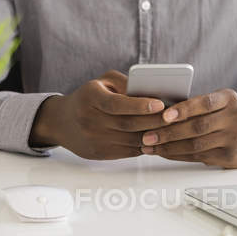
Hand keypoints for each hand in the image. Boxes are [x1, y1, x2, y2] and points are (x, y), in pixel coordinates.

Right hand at [30, 71, 166, 159]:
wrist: (62, 122)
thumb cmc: (88, 98)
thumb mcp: (102, 82)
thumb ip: (126, 82)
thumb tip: (151, 92)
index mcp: (90, 98)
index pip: (117, 104)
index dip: (140, 106)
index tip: (160, 104)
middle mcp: (90, 120)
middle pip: (128, 124)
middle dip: (154, 121)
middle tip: (174, 117)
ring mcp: (94, 139)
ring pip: (131, 140)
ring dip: (154, 135)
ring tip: (171, 128)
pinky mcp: (100, 153)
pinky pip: (129, 151)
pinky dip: (146, 145)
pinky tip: (158, 138)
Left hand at [140, 89, 236, 168]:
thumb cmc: (230, 116)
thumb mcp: (222, 103)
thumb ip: (198, 105)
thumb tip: (159, 109)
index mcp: (229, 98)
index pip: (204, 103)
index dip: (183, 109)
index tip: (163, 115)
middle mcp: (234, 118)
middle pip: (197, 126)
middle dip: (168, 132)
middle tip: (147, 136)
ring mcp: (234, 139)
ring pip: (196, 144)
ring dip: (169, 146)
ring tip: (150, 146)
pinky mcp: (230, 157)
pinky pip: (198, 156)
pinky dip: (178, 155)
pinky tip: (164, 153)